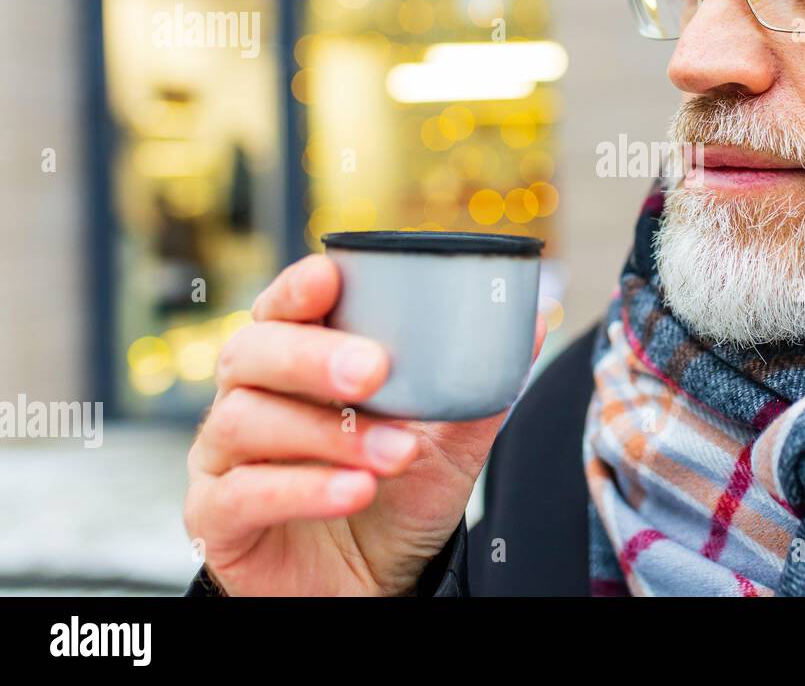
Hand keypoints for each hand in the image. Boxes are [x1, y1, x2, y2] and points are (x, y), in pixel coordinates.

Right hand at [183, 254, 545, 595]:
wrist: (375, 582)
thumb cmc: (398, 494)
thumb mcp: (448, 439)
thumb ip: (480, 383)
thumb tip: (535, 318)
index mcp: (295, 365)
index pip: (281, 309)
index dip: (298, 288)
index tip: (331, 276)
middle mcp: (247, 399)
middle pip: (251, 354)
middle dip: (312, 356)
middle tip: (375, 369)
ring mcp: (223, 458)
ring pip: (246, 421)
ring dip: (329, 434)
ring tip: (396, 453)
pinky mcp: (215, 518)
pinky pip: (240, 494)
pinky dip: (303, 488)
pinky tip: (356, 491)